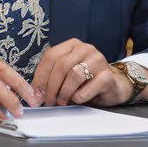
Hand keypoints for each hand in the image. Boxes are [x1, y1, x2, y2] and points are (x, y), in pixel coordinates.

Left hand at [32, 39, 147, 107]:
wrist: (113, 86)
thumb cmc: (86, 81)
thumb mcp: (67, 75)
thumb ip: (51, 78)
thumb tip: (35, 94)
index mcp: (73, 45)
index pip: (51, 56)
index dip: (40, 76)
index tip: (36, 93)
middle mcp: (86, 48)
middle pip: (61, 66)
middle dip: (51, 87)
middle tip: (49, 101)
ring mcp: (98, 60)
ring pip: (74, 75)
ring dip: (64, 93)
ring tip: (62, 101)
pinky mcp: (107, 75)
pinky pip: (87, 88)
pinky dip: (78, 97)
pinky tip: (78, 99)